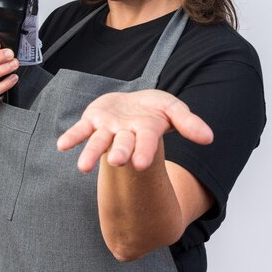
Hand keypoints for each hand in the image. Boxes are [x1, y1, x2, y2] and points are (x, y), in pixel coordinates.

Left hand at [57, 90, 212, 172]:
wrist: (133, 104)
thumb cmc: (155, 110)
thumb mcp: (174, 109)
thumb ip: (188, 123)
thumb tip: (209, 138)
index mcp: (146, 132)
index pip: (146, 143)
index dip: (144, 152)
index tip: (141, 164)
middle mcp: (126, 134)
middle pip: (122, 145)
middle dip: (120, 153)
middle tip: (115, 162)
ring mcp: (108, 129)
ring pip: (99, 142)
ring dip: (90, 154)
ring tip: (82, 167)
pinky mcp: (93, 121)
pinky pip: (81, 130)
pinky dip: (72, 137)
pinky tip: (62, 145)